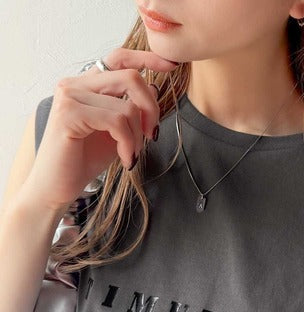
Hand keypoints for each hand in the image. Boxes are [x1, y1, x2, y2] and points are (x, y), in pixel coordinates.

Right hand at [26, 47, 178, 210]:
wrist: (57, 187)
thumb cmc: (84, 160)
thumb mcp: (117, 132)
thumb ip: (131, 110)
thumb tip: (154, 88)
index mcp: (87, 84)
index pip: (119, 58)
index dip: (148, 59)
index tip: (171, 66)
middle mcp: (76, 84)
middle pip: (130, 77)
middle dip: (151, 108)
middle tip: (152, 136)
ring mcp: (70, 96)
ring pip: (127, 105)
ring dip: (138, 136)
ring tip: (131, 155)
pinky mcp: (69, 113)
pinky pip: (117, 121)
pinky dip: (128, 143)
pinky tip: (125, 159)